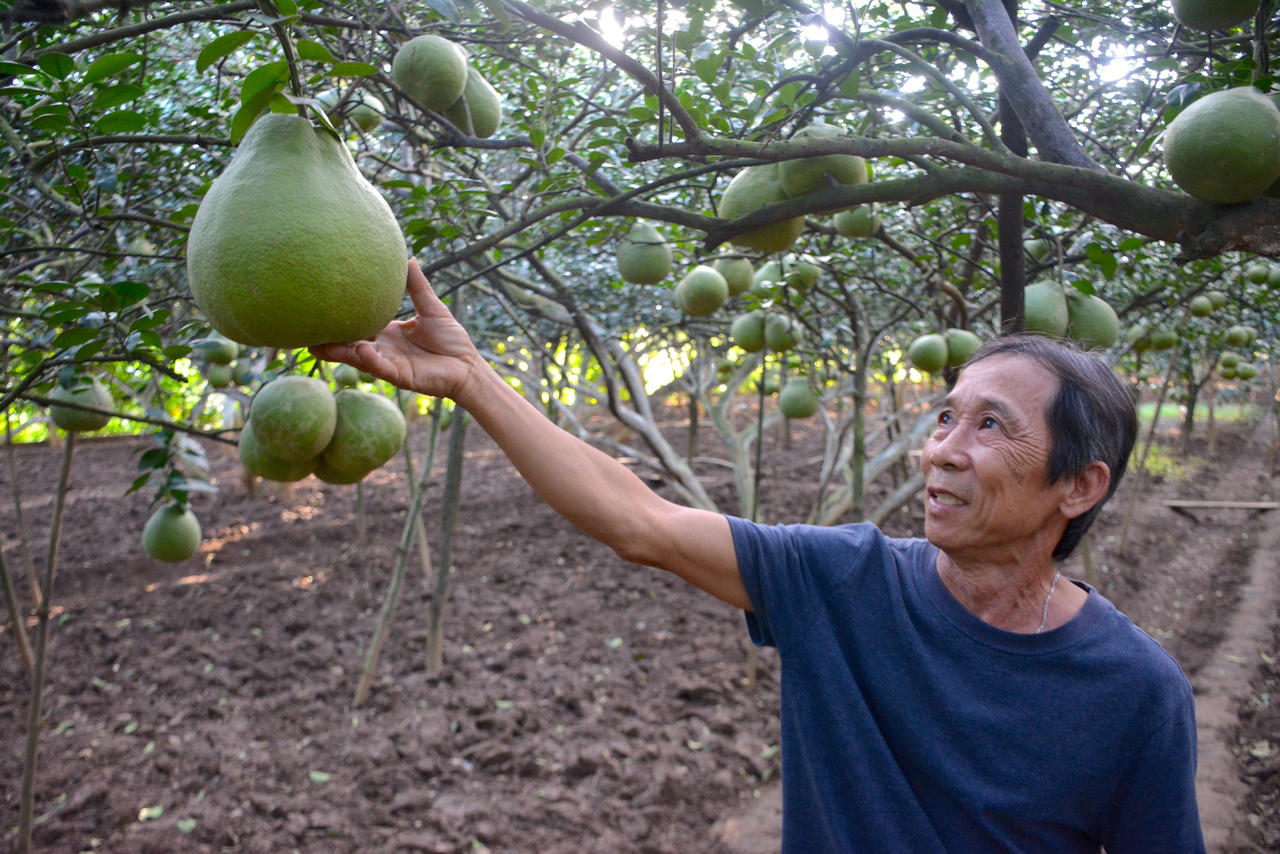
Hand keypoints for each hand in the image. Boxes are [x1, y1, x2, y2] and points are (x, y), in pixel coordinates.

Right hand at [310, 258, 481, 400]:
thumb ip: (417, 285)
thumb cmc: (450, 339)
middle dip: (326, 340)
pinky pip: (382, 369)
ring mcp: (390, 364)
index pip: (356, 325)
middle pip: (348, 344)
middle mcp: (382, 349)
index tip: (316, 307)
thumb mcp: (431, 307)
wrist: (468, 366)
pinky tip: (362, 350)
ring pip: (359, 359)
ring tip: (319, 344)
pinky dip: (371, 361)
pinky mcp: (402, 377)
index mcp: (386, 333)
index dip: (337, 319)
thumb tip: (408, 256)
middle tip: (302, 331)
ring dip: (341, 353)